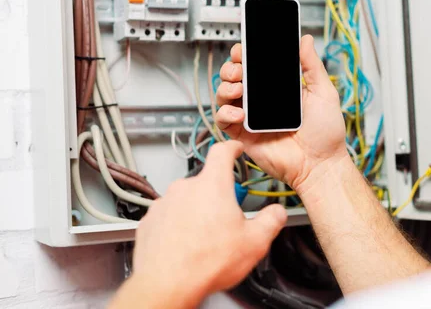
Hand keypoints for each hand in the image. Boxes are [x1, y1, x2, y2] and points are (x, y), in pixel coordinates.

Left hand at [117, 141, 286, 308]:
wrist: (166, 285)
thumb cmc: (205, 262)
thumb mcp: (255, 242)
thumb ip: (271, 220)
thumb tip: (277, 213)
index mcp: (212, 185)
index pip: (223, 151)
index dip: (232, 148)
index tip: (236, 150)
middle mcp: (185, 188)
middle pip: (207, 182)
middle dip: (218, 197)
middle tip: (227, 221)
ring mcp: (164, 203)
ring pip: (187, 200)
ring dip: (197, 212)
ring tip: (205, 239)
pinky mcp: (150, 220)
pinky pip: (169, 215)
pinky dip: (178, 225)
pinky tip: (186, 245)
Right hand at [215, 35, 347, 191]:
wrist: (321, 164)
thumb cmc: (326, 133)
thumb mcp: (323, 92)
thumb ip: (312, 65)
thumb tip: (304, 40)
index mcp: (277, 88)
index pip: (254, 66)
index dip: (244, 55)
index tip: (243, 49)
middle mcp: (260, 101)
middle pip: (234, 77)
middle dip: (231, 68)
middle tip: (240, 69)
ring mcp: (250, 117)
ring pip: (224, 95)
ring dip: (225, 86)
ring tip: (239, 88)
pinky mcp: (242, 135)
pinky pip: (223, 120)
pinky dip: (225, 112)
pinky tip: (240, 112)